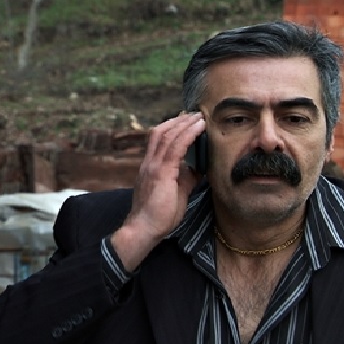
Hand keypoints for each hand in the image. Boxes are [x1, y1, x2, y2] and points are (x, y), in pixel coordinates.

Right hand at [111, 113, 205, 270]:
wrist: (144, 229)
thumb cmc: (159, 216)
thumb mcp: (176, 192)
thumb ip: (185, 177)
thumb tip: (198, 168)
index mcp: (150, 166)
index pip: (159, 139)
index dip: (173, 127)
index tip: (188, 120)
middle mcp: (149, 162)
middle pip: (162, 132)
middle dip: (179, 120)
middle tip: (196, 114)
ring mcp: (153, 166)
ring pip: (168, 135)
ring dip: (185, 123)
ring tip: (199, 117)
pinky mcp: (160, 172)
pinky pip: (175, 147)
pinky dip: (188, 134)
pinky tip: (198, 128)